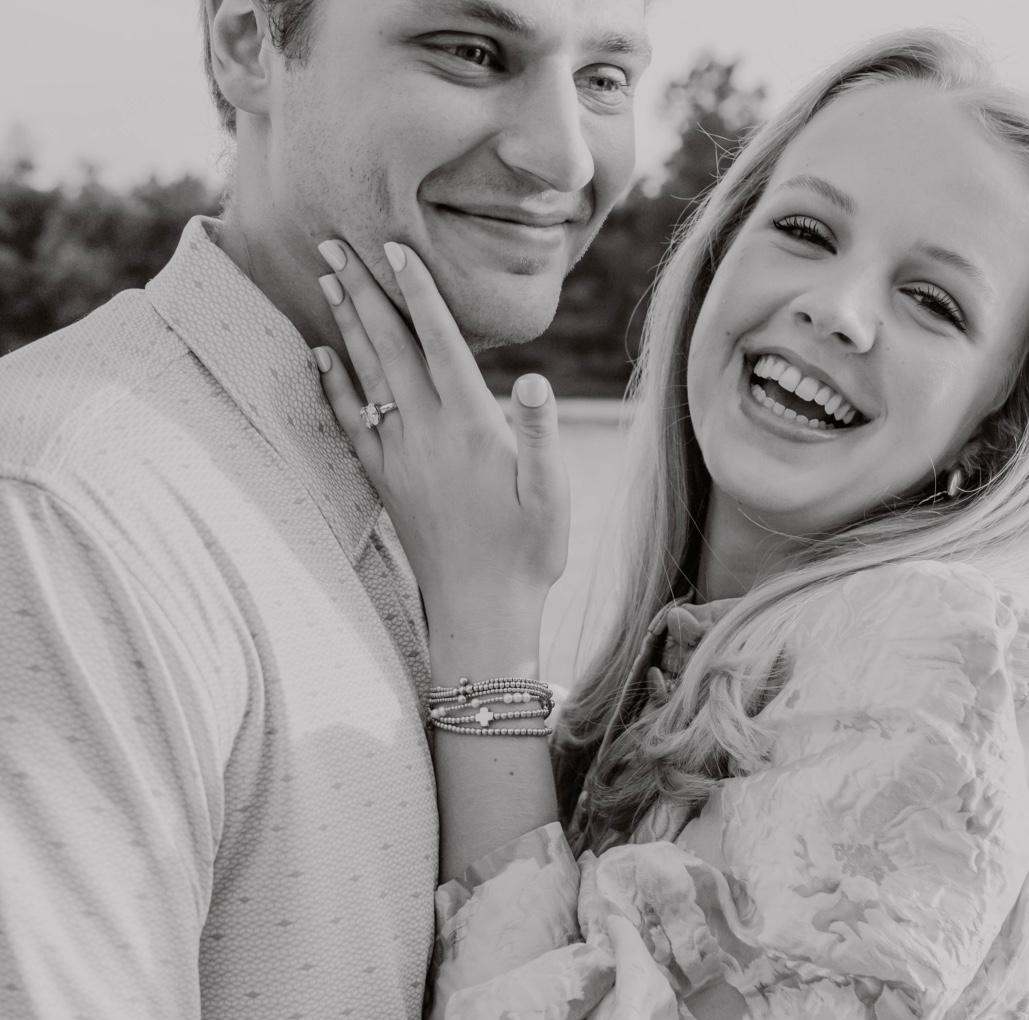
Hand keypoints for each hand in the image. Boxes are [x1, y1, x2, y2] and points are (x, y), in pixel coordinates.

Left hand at [313, 237, 567, 645]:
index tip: (392, 245)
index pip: (440, 345)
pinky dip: (332, 385)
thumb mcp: (552, 495)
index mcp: (472, 428)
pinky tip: (318, 356)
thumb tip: (531, 378)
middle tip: (333, 241)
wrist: (482, 610)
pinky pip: (350, 424)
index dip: (418, 293)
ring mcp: (401, 457)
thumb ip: (539, 434)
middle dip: (364, 291)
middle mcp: (428, 435)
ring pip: (365, 377)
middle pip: (390, 349)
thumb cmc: (529, 552)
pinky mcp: (387, 482)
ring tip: (326, 279)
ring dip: (345, 324)